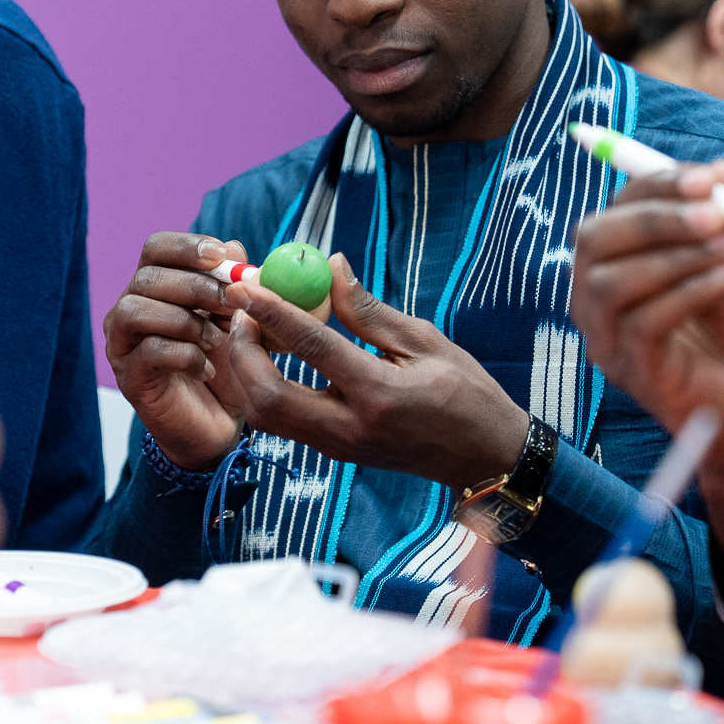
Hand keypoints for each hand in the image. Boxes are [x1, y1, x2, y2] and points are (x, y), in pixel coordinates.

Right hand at [103, 233, 250, 470]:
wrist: (216, 425)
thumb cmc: (224, 367)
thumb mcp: (237, 320)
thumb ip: (234, 284)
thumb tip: (234, 247)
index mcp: (154, 287)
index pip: (155, 248)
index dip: (185, 246)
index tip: (221, 257)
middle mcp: (129, 309)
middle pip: (147, 276)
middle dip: (195, 285)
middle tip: (231, 303)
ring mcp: (123, 344)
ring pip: (136, 310)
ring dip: (185, 320)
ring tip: (216, 340)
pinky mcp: (129, 377)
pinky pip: (148, 351)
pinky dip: (186, 355)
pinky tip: (207, 369)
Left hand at [221, 253, 528, 490]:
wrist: (482, 456)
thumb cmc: (464, 391)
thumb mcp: (425, 341)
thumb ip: (370, 310)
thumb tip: (331, 267)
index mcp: (380, 394)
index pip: (313, 348)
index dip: (274, 312)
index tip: (247, 284)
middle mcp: (351, 428)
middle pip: (269, 396)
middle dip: (243, 351)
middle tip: (242, 310)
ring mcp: (339, 447)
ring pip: (267, 416)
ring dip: (247, 371)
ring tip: (251, 329)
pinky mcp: (334, 452)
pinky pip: (282, 422)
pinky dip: (264, 387)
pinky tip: (269, 355)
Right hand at [571, 162, 723, 477]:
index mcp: (616, 264)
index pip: (615, 208)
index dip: (658, 184)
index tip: (713, 176)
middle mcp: (596, 299)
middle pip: (595, 237)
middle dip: (656, 215)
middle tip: (715, 209)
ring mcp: (608, 339)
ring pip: (610, 281)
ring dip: (673, 254)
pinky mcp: (632, 373)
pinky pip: (642, 323)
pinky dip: (687, 293)